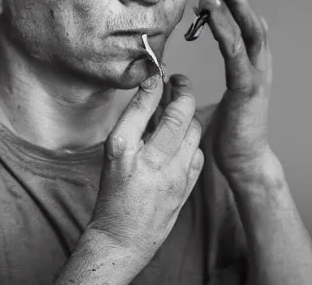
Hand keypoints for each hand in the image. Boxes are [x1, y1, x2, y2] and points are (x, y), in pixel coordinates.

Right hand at [85, 72, 204, 273]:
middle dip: (183, 90)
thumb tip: (153, 91)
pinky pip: (199, 153)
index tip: (158, 72)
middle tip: (178, 81)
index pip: (144, 106)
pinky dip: (193, 141)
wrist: (121, 240)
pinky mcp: (186, 188)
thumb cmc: (113, 195)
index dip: (155, 83)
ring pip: (194, 131)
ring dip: (189, 114)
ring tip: (179, 107)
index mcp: (122, 151)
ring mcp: (172, 176)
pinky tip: (184, 138)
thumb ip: (134, 124)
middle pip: (179, 114)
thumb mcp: (114, 156)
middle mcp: (149, 162)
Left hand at [195, 0, 273, 179]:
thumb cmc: (225, 138)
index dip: (233, 4)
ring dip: (233, 7)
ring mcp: (256, 77)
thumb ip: (187, 91)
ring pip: (248, 32)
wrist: (240, 166)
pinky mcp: (249, 89)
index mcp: (248, 70)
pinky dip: (227, 31)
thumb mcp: (200, 108)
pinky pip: (237, 54)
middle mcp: (257, 68)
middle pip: (251, 22)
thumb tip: (169, 80)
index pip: (242, 28)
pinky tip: (216, 15)